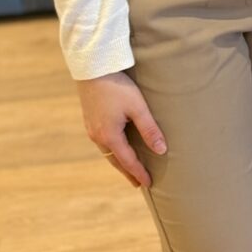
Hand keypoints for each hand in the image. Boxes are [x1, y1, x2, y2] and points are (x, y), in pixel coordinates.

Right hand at [76, 71, 166, 187]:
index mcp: (109, 136)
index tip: (149, 183)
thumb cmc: (117, 86)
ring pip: (107, 152)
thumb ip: (149, 129)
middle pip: (115, 160)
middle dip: (128, 172)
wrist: (92, 67)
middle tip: (138, 184)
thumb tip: (162, 150)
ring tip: (129, 168)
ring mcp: (91, 129)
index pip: (128, 161)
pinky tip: (117, 147)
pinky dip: (113, 150)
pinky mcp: (90, 120)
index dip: (139, 173)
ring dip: (119, 162)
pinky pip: (102, 142)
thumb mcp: (138, 107)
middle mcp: (97, 136)